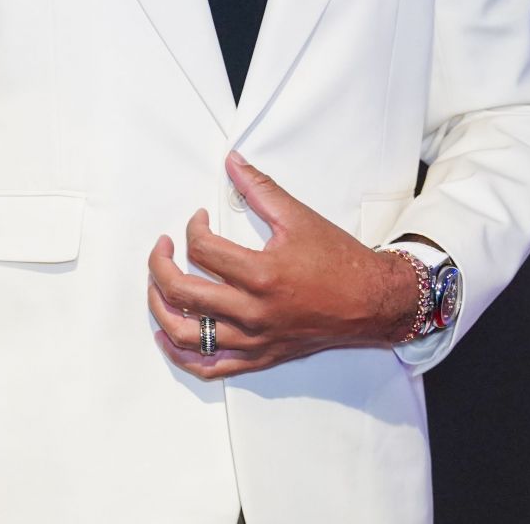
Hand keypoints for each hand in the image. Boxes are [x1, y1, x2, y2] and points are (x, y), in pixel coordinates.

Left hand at [145, 151, 417, 379]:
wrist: (373, 302)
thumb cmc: (339, 260)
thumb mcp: (299, 217)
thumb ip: (259, 187)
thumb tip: (231, 161)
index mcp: (262, 275)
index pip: (202, 250)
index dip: (192, 228)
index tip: (198, 218)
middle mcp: (254, 312)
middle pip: (182, 293)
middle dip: (160, 266)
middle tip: (163, 248)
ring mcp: (255, 340)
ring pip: (188, 336)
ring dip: (160, 310)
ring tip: (156, 288)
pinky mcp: (260, 357)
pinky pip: (211, 367)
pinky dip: (181, 355)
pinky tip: (166, 336)